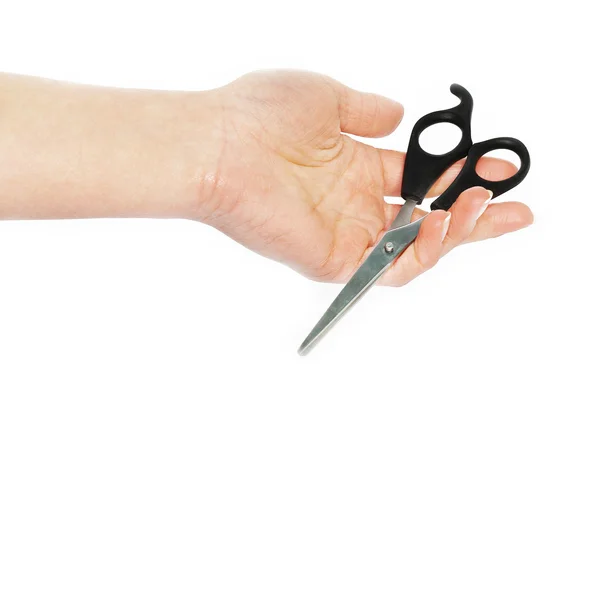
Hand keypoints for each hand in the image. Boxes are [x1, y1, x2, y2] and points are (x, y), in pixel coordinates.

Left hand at [196, 71, 532, 284]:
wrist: (219, 143)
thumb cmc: (259, 115)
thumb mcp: (328, 98)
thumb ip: (368, 112)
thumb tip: (398, 114)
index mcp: (355, 168)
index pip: (419, 179)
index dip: (459, 175)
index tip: (495, 164)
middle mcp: (354, 204)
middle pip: (426, 219)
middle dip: (475, 216)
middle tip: (516, 209)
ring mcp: (346, 234)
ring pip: (415, 248)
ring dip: (456, 232)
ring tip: (483, 207)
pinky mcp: (334, 259)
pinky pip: (389, 268)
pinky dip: (424, 251)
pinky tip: (446, 224)